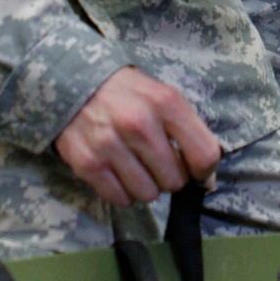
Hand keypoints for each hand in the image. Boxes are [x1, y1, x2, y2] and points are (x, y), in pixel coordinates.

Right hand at [54, 67, 220, 207]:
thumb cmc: (128, 93)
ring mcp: (110, 144)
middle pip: (175, 180)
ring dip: (146, 185)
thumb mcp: (164, 97)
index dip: (204, 171)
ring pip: (148, 194)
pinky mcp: (88, 163)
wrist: (73, 81)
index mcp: (166, 102)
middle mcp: (139, 123)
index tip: (197, 171)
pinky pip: (120, 199)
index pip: (204, 155)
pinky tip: (118, 170)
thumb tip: (206, 181)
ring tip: (136, 164)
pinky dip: (123, 191)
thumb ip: (190, 133)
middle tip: (156, 160)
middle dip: (170, 175)